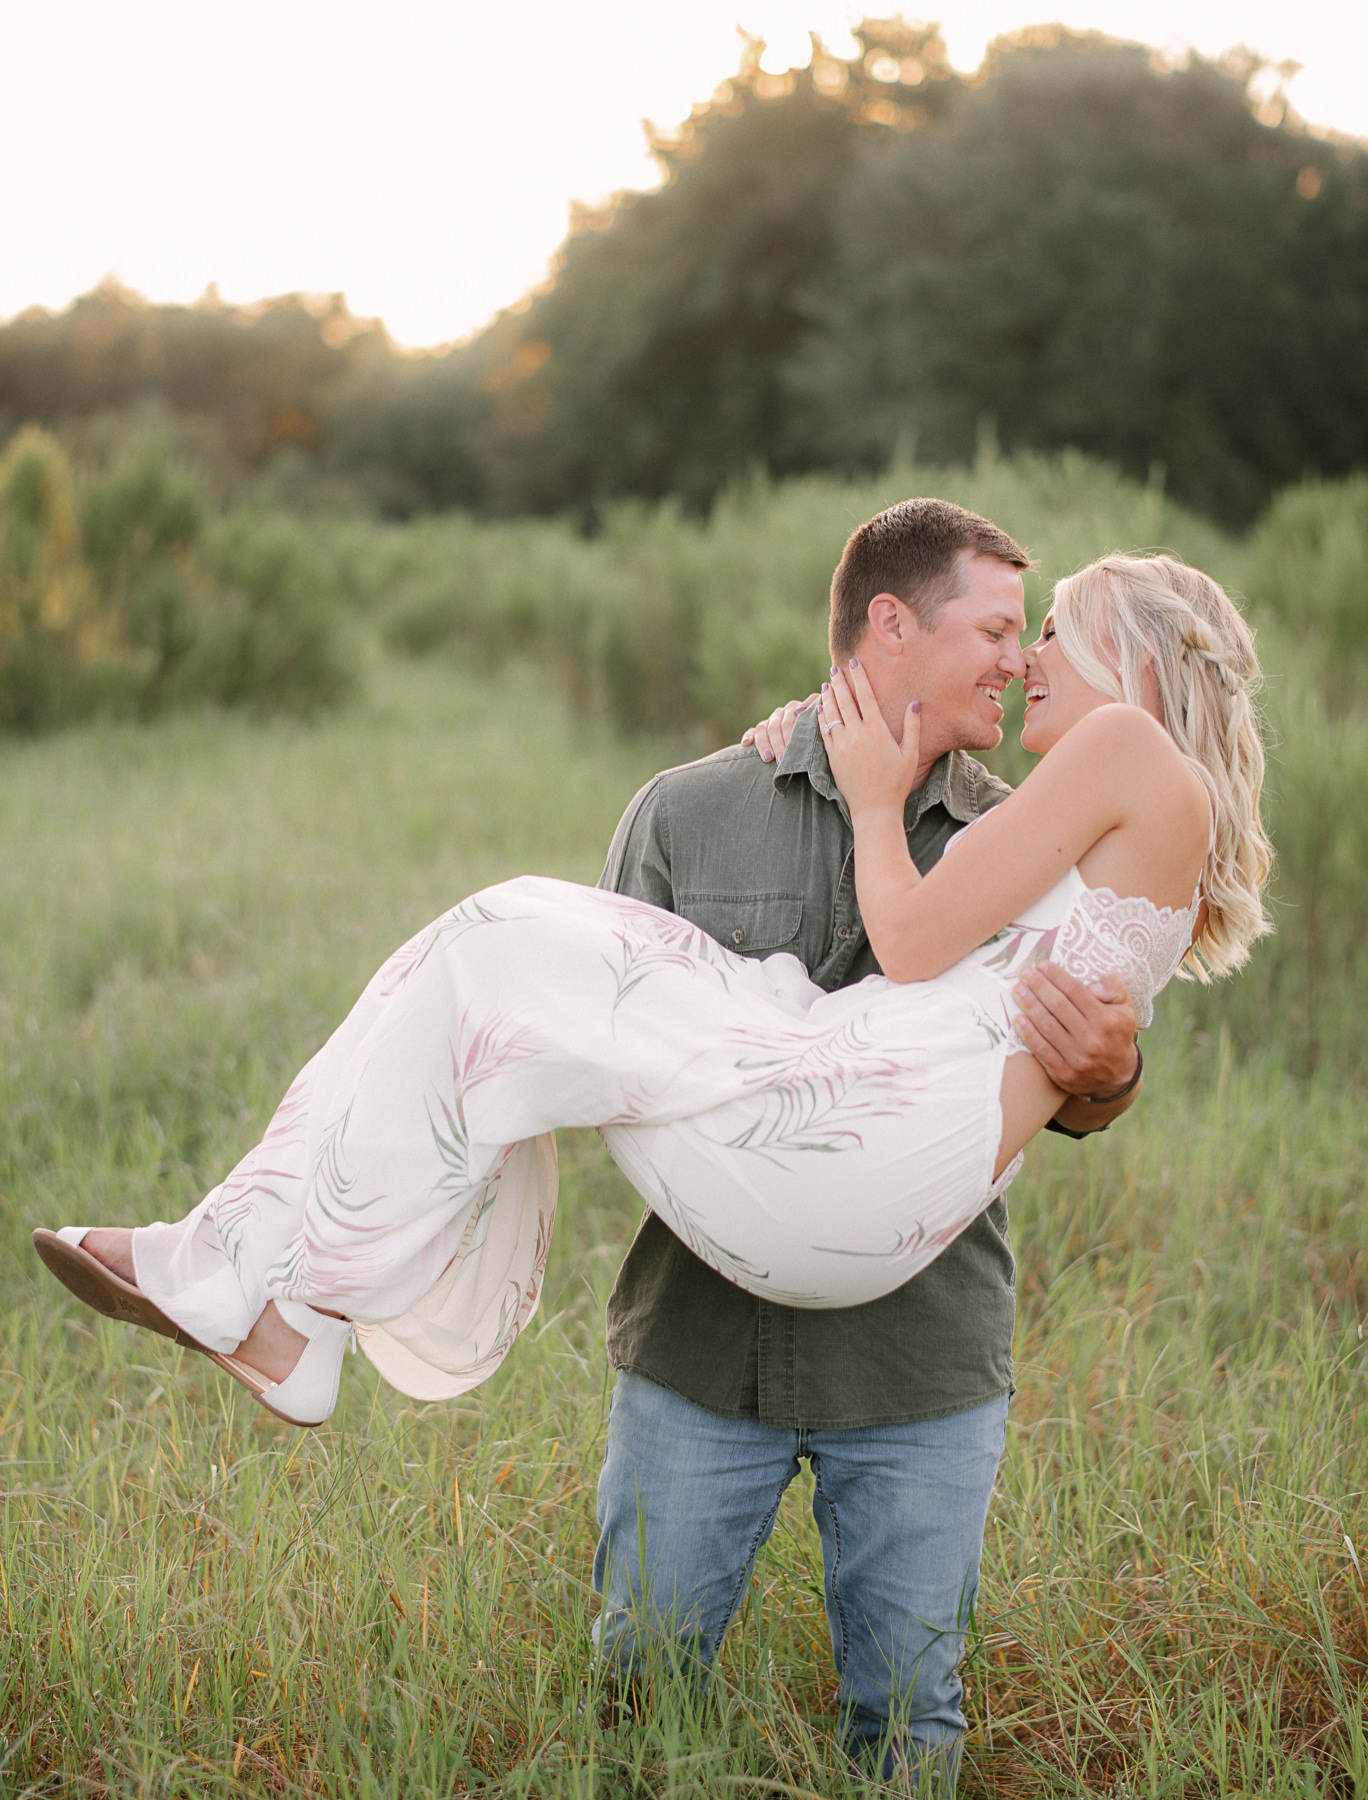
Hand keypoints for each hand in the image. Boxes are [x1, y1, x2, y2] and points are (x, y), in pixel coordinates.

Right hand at [741, 693, 816, 762]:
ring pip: (763, 728)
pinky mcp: (760, 730)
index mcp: (797, 709)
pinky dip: (749, 736)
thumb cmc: (819, 739)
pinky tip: (746, 743)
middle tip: (782, 761)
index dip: (790, 734)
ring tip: (768, 758)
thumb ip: (818, 717)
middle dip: (779, 744)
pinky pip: (752, 731)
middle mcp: (782, 713)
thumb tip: (814, 709)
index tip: (793, 748)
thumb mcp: (821, 729)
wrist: (811, 746)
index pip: (790, 719)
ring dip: (764, 744)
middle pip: (776, 726)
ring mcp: (770, 721)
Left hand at [820, 661, 920, 816]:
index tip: (853, 663)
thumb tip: (915, 703)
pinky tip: (821, 709)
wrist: (874, 809)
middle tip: (835, 670)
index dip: (858, 677)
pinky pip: (824, 731)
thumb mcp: (911, 754)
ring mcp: (842, 745)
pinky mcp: (832, 757)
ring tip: (826, 686)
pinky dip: (822, 717)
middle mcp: (857, 735)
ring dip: (828, 697)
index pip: (865, 696)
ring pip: (832, 714)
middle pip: (845, 701)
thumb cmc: (896, 783)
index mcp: (877, 731)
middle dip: (839, 682)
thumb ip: (912, 727)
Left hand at [1011, 964, 1138, 1094]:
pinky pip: (1041, 1050)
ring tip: (1018, 990)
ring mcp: (1077, 1058)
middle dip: (1039, 986)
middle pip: (1058, 1006)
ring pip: (1047, 1026)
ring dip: (1029, 1006)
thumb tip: (1094, 980)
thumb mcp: (1126, 1009)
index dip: (1056, 976)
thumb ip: (1114, 989)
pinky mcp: (1064, 1073)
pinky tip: (1017, 1019)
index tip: (1042, 965)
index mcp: (1106, 1020)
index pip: (1076, 992)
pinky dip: (1027, 1033)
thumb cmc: (1116, 1034)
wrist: (1119, 1077)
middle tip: (1025, 973)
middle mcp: (1092, 1039)